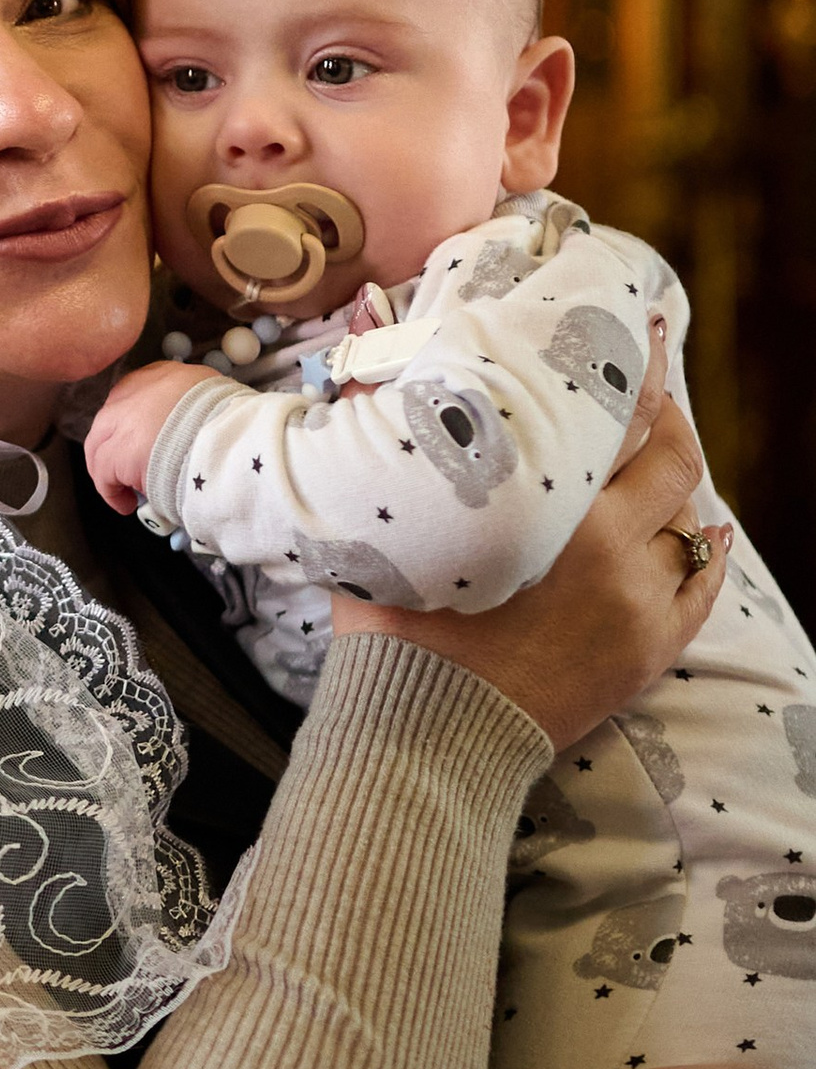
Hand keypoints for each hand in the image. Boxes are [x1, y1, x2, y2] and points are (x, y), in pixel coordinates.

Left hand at [83, 361, 221, 518]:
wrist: (235, 445)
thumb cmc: (235, 429)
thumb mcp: (216, 402)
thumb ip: (196, 410)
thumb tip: (191, 434)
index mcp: (169, 375)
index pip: (136, 391)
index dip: (133, 418)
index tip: (138, 437)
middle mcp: (140, 391)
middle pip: (110, 417)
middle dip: (112, 443)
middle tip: (123, 467)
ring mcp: (124, 420)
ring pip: (99, 444)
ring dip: (107, 467)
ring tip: (124, 490)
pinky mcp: (118, 452)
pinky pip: (102, 473)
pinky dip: (111, 491)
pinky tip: (125, 504)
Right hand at [324, 312, 727, 749]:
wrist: (426, 736)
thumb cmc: (394, 627)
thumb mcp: (379, 516)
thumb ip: (376, 418)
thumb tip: (362, 331)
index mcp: (549, 502)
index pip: (617, 413)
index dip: (636, 369)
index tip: (645, 331)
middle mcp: (610, 544)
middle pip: (670, 460)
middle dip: (667, 419)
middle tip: (652, 391)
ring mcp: (638, 600)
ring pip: (686, 521)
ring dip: (674, 490)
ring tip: (659, 465)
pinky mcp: (649, 650)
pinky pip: (701, 588)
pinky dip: (705, 554)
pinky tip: (706, 532)